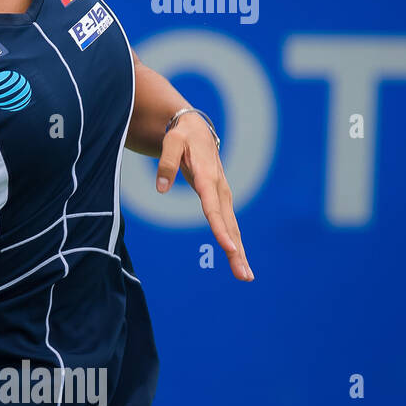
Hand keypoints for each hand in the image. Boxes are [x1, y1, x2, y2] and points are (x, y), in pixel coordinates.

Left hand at [156, 116, 253, 281]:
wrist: (196, 130)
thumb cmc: (182, 136)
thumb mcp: (170, 143)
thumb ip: (166, 164)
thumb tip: (160, 189)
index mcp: (208, 177)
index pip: (213, 207)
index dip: (220, 228)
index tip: (228, 247)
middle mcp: (220, 190)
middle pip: (228, 225)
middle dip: (236, 251)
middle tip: (244, 275)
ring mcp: (223, 196)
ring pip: (232, 228)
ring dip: (238, 252)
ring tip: (246, 276)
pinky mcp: (221, 200)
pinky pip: (228, 224)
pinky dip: (234, 243)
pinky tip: (238, 260)